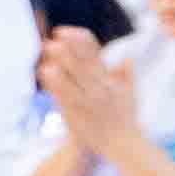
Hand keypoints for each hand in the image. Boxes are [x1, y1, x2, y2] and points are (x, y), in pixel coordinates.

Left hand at [35, 25, 130, 147]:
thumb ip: (126, 75)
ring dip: (63, 61)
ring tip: (49, 47)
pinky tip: (45, 71)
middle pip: (84, 63)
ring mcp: (90, 100)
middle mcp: (101, 87)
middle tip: (56, 35)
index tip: (65, 31)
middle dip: (71, 48)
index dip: (80, 41)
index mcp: (111, 81)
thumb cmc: (126, 119)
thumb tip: (128, 56)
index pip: (96, 54)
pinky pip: (65, 95)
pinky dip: (56, 82)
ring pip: (74, 76)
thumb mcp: (129, 94)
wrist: (124, 145)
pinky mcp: (79, 113)